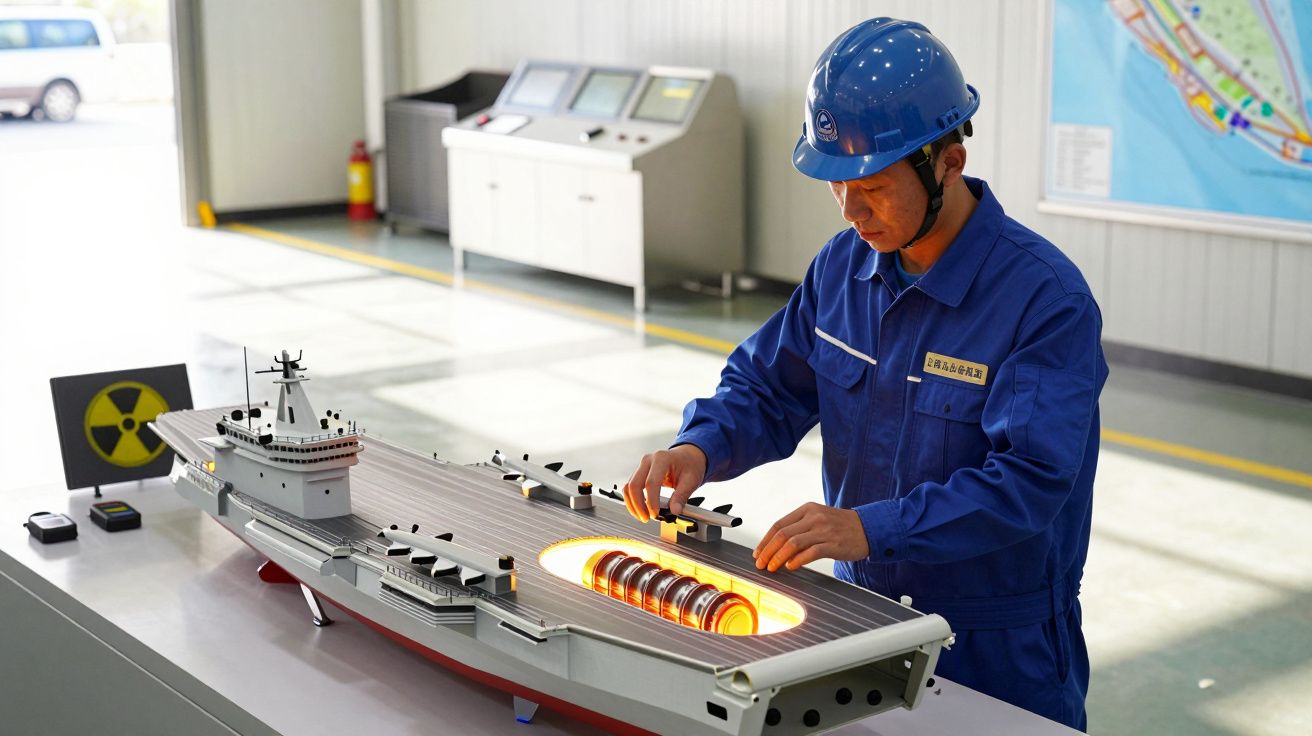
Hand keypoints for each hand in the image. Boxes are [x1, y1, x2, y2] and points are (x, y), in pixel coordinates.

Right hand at [623, 444, 706, 522]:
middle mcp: (648, 460)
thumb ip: (682, 496)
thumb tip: (674, 511)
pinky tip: (640, 510)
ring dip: (633, 504)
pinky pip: (630, 487)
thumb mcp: (691, 480)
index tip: (655, 514)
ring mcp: (642, 466)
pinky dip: (633, 500)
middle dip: (638, 505)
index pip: (651, 483)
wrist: (688, 456)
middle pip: (635, 485)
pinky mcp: (639, 473)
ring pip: (629, 487)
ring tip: (643, 516)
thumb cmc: (690, 464)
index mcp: (662, 459)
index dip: (651, 501)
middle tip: (647, 518)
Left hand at [753, 502, 869, 571]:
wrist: (869, 528)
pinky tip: (790, 566)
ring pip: (793, 543)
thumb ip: (799, 529)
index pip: (779, 524)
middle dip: (767, 550)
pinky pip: (810, 552)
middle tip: (760, 563)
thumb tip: (776, 548)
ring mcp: (824, 530)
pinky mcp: (834, 544)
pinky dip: (797, 560)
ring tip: (772, 567)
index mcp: (807, 509)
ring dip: (778, 557)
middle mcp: (814, 517)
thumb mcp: (819, 519)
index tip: (757, 553)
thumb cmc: (841, 526)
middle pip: (782, 534)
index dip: (765, 540)